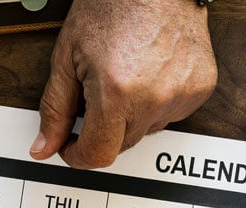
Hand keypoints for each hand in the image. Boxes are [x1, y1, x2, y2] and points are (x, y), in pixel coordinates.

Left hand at [30, 0, 217, 168]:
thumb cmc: (113, 5)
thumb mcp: (67, 56)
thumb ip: (55, 108)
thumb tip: (44, 146)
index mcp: (117, 92)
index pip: (98, 154)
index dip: (78, 155)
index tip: (71, 146)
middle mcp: (154, 97)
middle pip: (122, 144)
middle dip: (102, 128)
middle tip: (95, 93)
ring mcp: (182, 94)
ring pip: (147, 130)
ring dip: (131, 115)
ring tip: (124, 76)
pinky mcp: (201, 88)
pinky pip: (171, 113)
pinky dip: (156, 102)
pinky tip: (148, 74)